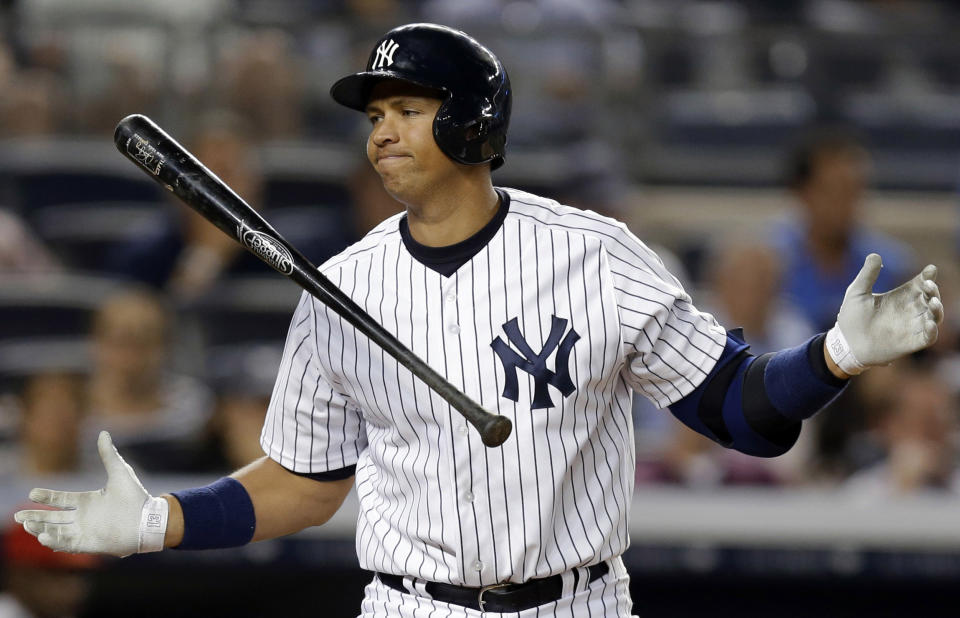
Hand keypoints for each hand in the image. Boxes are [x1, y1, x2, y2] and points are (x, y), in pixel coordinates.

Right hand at [14, 431, 167, 556]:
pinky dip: (54, 541)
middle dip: (35, 517)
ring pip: (56, 531)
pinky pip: (67, 544)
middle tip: (18, 516)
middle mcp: (83, 517)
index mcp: (87, 501)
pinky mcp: (89, 544)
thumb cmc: (136, 497)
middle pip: (52, 518)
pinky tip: (43, 537)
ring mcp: (85, 531)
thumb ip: (108, 455)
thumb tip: (103, 433)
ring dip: (40, 529)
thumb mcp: (119, 473)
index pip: (61, 500)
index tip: (31, 493)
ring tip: (26, 525)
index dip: (46, 498)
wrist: (148, 519)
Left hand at [826, 253, 943, 374]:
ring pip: (934, 316)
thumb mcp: (857, 292)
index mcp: (900, 297)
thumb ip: (867, 275)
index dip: (927, 276)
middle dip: (933, 290)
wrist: (845, 344)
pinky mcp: (910, 343)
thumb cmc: (851, 318)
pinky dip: (932, 330)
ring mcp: (911, 327)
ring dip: (937, 309)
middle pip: (930, 298)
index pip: (920, 284)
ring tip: (933, 301)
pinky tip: (928, 323)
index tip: (930, 269)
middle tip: (927, 284)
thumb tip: (875, 255)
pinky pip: (929, 337)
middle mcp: (909, 311)